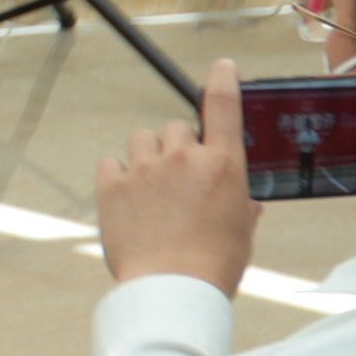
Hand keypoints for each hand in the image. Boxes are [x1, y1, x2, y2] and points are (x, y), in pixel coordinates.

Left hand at [94, 69, 256, 293]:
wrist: (172, 289)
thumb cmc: (213, 266)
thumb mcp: (242, 233)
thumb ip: (241, 206)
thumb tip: (243, 202)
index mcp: (223, 166)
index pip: (224, 108)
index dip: (223, 81)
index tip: (222, 66)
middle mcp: (184, 158)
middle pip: (176, 128)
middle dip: (177, 148)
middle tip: (178, 181)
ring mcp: (145, 169)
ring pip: (142, 141)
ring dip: (147, 159)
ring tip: (152, 193)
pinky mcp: (113, 185)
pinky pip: (112, 164)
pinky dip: (118, 177)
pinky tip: (128, 201)